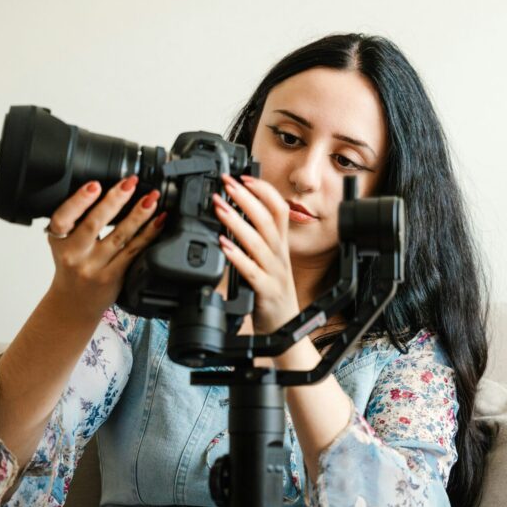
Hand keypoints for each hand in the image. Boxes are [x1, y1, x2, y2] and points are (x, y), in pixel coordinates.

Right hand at [45, 177, 165, 318]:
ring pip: (119, 237)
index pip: (63, 218)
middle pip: (94, 224)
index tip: (95, 185)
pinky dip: (148, 234)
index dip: (79, 201)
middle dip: (114, 200)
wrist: (74, 303)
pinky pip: (134, 251)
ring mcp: (95, 267)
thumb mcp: (63, 244)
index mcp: (59, 240)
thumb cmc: (71, 268)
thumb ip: (76, 220)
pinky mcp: (113, 277)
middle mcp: (74, 255)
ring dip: (138, 215)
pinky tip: (158, 221)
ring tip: (151, 199)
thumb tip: (106, 188)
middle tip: (130, 183)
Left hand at [213, 174, 300, 333]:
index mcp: (280, 246)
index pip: (279, 209)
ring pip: (258, 242)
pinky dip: (237, 256)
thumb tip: (236, 215)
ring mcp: (274, 273)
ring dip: (237, 221)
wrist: (286, 330)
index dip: (263, 190)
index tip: (244, 176)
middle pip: (267, 220)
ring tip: (219, 207)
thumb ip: (257, 240)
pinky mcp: (265, 292)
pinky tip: (223, 245)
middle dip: (246, 198)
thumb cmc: (272, 294)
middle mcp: (280, 256)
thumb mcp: (268, 262)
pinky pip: (251, 271)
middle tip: (226, 184)